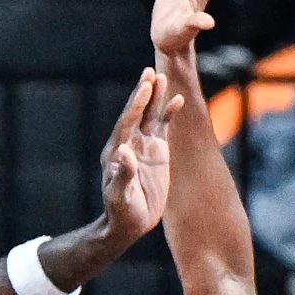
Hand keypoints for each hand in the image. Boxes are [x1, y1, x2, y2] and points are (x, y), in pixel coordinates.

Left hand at [97, 66, 172, 245]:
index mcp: (116, 151)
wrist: (130, 222)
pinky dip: (169, 114)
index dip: (135, 105)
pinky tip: (177, 101)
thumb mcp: (120, 197)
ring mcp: (143, 146)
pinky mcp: (156, 152)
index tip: (143, 88)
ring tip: (163, 78)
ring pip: (150, 116)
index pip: (127, 123)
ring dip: (156, 98)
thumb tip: (124, 153)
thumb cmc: (121, 212)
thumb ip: (123, 174)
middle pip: (137, 113)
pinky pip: (163, 128)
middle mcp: (129, 143)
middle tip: (150, 72)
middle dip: (144, 93)